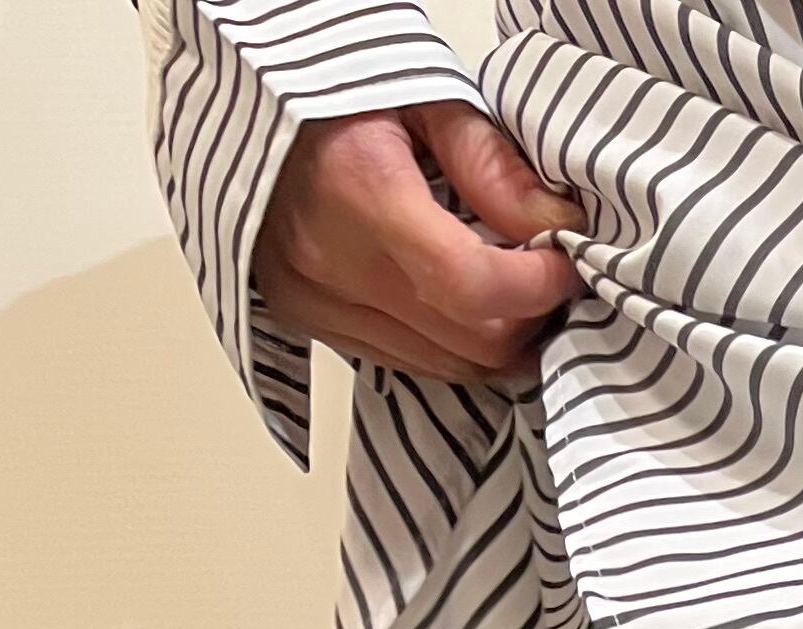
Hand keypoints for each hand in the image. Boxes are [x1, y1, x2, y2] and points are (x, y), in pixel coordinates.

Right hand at [253, 102, 583, 391]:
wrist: (239, 99)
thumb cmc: (326, 88)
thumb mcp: (420, 96)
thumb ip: (491, 165)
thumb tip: (556, 224)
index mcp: (360, 194)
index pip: (472, 285)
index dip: (537, 288)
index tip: (563, 263)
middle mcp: (332, 263)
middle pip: (468, 341)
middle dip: (527, 320)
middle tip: (545, 279)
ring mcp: (315, 301)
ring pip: (443, 366)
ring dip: (492, 342)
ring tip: (507, 292)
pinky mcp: (307, 321)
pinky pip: (403, 363)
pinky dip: (447, 346)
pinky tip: (457, 305)